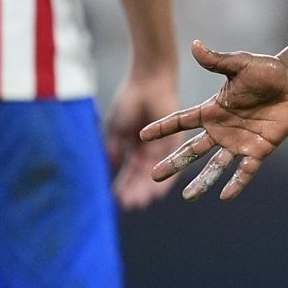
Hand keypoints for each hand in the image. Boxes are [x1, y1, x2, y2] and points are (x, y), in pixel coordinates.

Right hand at [103, 69, 181, 208]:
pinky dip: (166, 177)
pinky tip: (158, 190)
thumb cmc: (129, 101)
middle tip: (131, 206)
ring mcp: (166, 144)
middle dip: (136, 190)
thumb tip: (110, 169)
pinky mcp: (177, 139)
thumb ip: (114, 149)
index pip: (131, 171)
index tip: (118, 201)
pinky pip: (172, 164)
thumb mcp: (117, 129)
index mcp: (137, 146)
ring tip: (141, 202)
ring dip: (148, 188)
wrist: (146, 82)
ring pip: (157, 171)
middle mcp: (153, 148)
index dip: (125, 185)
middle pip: (144, 174)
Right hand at [141, 40, 287, 200]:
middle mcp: (222, 129)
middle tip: (153, 176)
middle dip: (173, 163)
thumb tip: (195, 45)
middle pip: (192, 150)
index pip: (182, 121)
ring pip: (215, 166)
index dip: (163, 128)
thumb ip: (216, 61)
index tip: (141, 136)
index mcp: (213, 110)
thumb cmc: (267, 70)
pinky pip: (245, 171)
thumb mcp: (239, 64)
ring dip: (202, 181)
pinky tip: (224, 197)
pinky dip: (236, 184)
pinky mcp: (259, 149)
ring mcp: (239, 141)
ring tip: (187, 196)